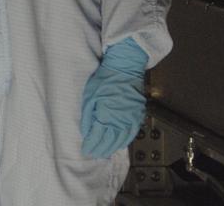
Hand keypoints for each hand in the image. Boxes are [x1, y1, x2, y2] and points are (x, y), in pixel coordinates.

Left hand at [81, 38, 147, 158]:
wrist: (125, 70)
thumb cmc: (105, 79)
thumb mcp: (89, 95)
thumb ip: (88, 115)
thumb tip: (86, 131)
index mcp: (106, 114)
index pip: (97, 136)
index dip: (91, 145)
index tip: (85, 149)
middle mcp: (120, 120)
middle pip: (109, 141)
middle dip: (100, 149)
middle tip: (93, 154)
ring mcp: (130, 119)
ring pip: (121, 140)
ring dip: (111, 148)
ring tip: (103, 152)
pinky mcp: (138, 116)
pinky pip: (131, 134)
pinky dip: (124, 142)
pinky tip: (118, 144)